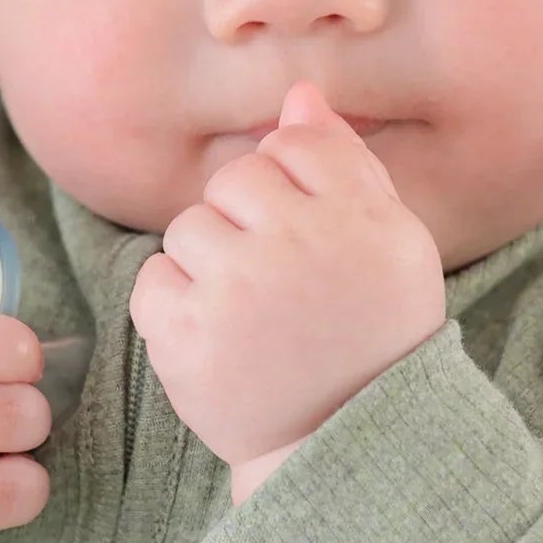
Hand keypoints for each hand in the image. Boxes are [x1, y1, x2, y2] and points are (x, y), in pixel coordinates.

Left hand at [130, 79, 446, 488]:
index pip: (295, 145)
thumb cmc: (370, 336)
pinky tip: (215, 335)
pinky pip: (152, 278)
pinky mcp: (185, 337)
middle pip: (235, 178)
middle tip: (279, 281)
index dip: (293, 185)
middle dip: (247, 220)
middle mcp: (301, 248)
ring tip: (249, 314)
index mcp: (361, 220)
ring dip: (209, 262)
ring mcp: (238, 293)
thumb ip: (346, 163)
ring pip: (189, 226)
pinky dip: (173, 304)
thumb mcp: (390, 245)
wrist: (340, 448)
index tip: (309, 234)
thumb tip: (298, 95)